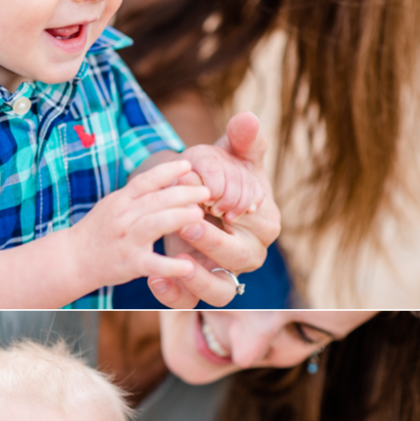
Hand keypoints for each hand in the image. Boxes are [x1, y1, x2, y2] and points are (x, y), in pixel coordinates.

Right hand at [72, 159, 209, 290]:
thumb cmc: (99, 230)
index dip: (167, 171)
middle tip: (207, 191)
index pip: (145, 181)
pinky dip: (170, 266)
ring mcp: (126, 240)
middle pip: (155, 200)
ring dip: (176, 217)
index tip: (188, 164)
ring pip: (153, 224)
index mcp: (121, 201)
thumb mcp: (114, 205)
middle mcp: (122, 217)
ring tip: (198, 215)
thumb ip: (139, 193)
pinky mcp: (129, 263)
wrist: (72, 258)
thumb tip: (170, 175)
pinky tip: (188, 266)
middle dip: (183, 193)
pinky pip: (152, 263)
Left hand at [149, 113, 280, 307]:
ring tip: (176, 259)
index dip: (239, 210)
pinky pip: (186, 301)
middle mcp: (249, 253)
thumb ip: (243, 138)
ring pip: (219, 292)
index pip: (262, 222)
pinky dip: (171, 294)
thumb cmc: (216, 174)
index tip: (214, 196)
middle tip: (188, 223)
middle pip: (240, 259)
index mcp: (266, 222)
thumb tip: (247, 119)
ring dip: (198, 278)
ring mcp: (221, 273)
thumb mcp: (229, 153)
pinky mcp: (193, 286)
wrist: (184, 196)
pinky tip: (153, 278)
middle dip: (215, 243)